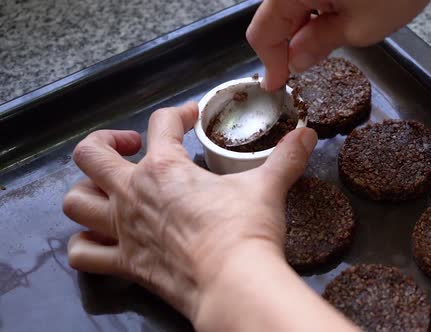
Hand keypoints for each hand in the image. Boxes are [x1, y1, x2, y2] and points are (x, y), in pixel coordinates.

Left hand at [63, 101, 317, 324]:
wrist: (234, 282)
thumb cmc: (246, 231)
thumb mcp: (268, 187)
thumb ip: (286, 158)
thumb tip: (307, 136)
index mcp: (166, 169)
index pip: (161, 123)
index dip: (177, 113)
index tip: (191, 118)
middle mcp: (134, 194)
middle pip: (91, 155)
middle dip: (105, 144)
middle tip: (131, 148)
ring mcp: (124, 230)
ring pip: (76, 202)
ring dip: (87, 192)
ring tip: (109, 191)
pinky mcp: (125, 265)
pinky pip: (85, 254)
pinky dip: (87, 244)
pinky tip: (103, 239)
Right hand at [246, 0, 429, 90]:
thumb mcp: (359, 27)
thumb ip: (320, 44)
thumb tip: (296, 60)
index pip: (263, 33)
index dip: (269, 63)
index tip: (277, 85)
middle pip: (274, 17)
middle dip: (286, 46)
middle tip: (305, 69)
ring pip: (290, 6)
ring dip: (302, 28)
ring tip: (328, 42)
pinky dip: (314, 11)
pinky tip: (335, 21)